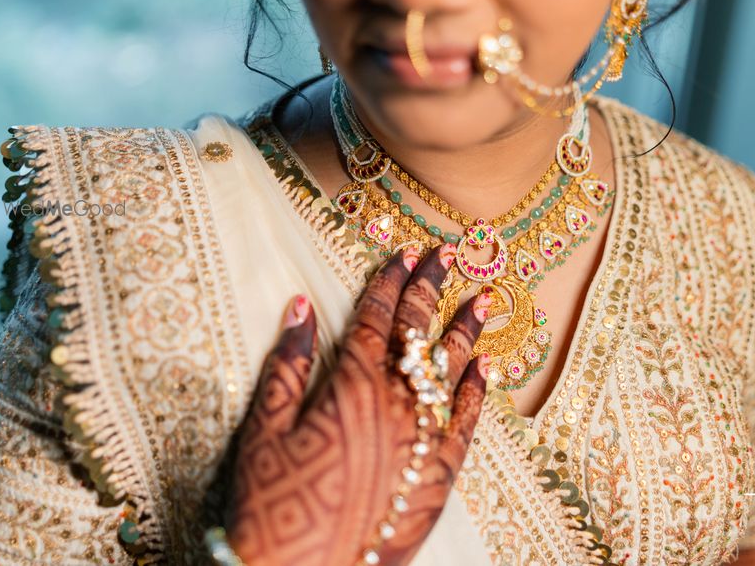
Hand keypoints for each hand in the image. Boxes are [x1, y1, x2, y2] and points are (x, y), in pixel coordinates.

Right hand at [227, 244, 491, 565]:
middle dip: (430, 288)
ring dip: (466, 329)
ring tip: (484, 295)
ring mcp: (424, 439)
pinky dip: (479, 390)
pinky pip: (468, 423)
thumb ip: (287, 364)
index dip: (389, 282)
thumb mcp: (265, 429)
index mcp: (351, 387)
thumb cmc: (273, 502)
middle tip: (448, 252)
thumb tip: (301, 305)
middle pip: (416, 333)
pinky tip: (489, 364)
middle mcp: (395, 404)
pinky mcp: (441, 475)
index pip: (376, 319)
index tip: (404, 252)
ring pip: (451, 370)